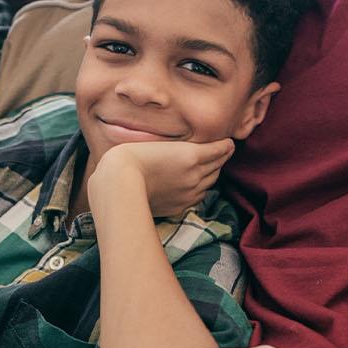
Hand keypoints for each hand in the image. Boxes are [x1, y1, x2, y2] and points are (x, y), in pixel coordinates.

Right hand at [93, 139, 234, 217]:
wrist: (119, 185)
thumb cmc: (130, 157)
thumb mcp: (156, 144)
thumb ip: (176, 147)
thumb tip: (189, 150)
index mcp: (192, 155)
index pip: (220, 150)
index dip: (225, 146)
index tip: (229, 142)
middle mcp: (195, 174)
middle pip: (219, 164)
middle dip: (221, 157)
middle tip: (223, 151)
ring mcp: (189, 192)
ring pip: (211, 180)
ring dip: (213, 172)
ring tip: (212, 165)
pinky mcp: (180, 205)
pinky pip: (200, 196)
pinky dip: (203, 188)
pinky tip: (198, 184)